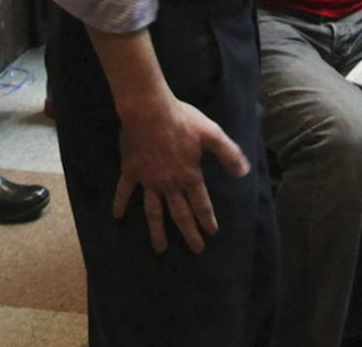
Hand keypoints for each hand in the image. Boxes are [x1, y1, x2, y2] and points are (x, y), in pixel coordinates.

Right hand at [113, 94, 250, 253]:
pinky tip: (117, 216)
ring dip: (157, 231)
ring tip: (160, 249)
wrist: (149, 111)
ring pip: (153, 211)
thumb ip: (228, 153)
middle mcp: (169, 184)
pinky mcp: (131, 171)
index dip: (207, 218)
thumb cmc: (181, 121)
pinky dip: (120, 203)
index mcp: (189, 176)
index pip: (201, 203)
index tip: (211, 233)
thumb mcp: (211, 133)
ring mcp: (148, 180)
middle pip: (180, 213)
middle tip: (195, 249)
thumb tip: (244, 173)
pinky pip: (124, 190)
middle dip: (189, 233)